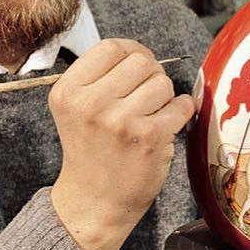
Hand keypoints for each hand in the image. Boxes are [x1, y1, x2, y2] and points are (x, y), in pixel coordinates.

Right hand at [49, 39, 193, 249]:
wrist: (94, 202)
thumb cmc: (91, 150)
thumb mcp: (76, 108)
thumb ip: (100, 76)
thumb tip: (141, 52)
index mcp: (68, 91)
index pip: (111, 47)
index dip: (131, 50)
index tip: (137, 64)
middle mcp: (90, 103)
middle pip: (141, 60)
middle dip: (150, 74)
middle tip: (146, 94)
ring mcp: (120, 121)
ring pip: (163, 82)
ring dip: (164, 96)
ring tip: (150, 114)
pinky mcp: (149, 137)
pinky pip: (181, 105)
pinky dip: (181, 110)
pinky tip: (167, 123)